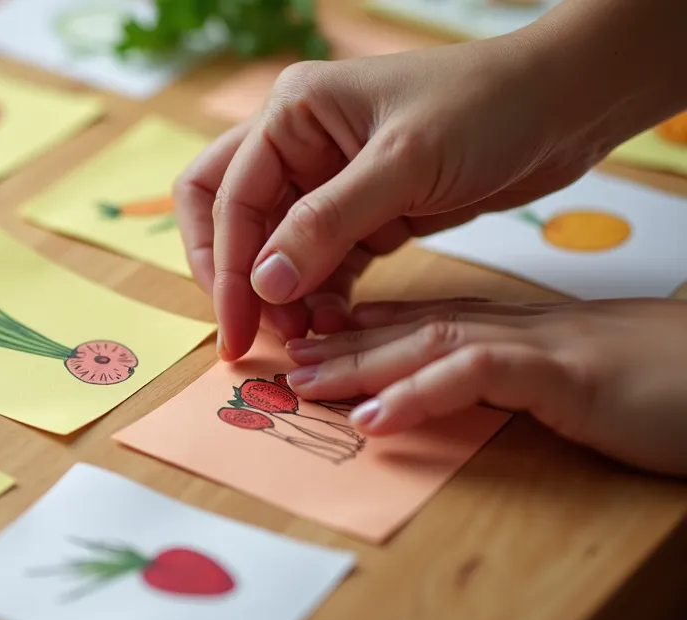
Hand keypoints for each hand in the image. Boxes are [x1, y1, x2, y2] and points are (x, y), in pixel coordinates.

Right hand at [175, 31, 617, 359]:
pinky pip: (321, 263)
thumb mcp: (404, 163)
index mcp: (292, 113)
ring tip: (306, 340)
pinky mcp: (366, 214)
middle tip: (250, 336)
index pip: (227, 197)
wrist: (569, 103)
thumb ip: (327, 225)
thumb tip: (262, 285)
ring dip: (280, 295)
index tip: (240, 330)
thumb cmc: (489, 106)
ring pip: (273, 248)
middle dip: (233, 277)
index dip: (226, 268)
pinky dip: (319, 296)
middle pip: (227, 216)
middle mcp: (298, 143)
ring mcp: (330, 180)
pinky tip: (334, 326)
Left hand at [282, 298, 686, 476]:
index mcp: (515, 327)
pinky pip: (481, 378)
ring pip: (430, 343)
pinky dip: (422, 395)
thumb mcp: (573, 377)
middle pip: (410, 327)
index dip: (357, 329)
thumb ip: (516, 375)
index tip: (304, 340)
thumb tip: (460, 388)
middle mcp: (517, 327)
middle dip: (339, 343)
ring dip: (361, 364)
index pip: (421, 320)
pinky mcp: (568, 375)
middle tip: (281, 358)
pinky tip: (376, 417)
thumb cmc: (662, 380)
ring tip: (303, 383)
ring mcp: (540, 345)